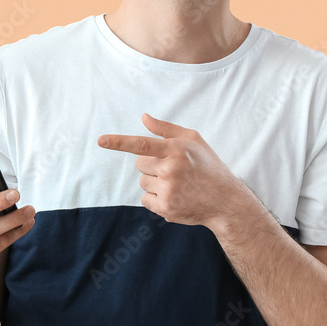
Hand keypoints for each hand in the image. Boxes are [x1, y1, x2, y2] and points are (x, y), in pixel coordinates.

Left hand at [98, 113, 243, 226]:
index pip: (142, 144)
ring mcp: (169, 190)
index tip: (101, 141)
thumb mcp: (193, 140)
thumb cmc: (207, 166)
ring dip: (154, 182)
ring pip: (142, 182)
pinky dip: (155, 198)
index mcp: (177, 149)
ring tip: (177, 184)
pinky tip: (175, 197)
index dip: (119, 142)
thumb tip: (143, 118)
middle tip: (174, 169)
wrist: (225, 200)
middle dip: (151, 165)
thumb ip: (166, 129)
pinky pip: (145, 199)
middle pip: (139, 163)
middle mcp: (171, 169)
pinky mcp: (166, 208)